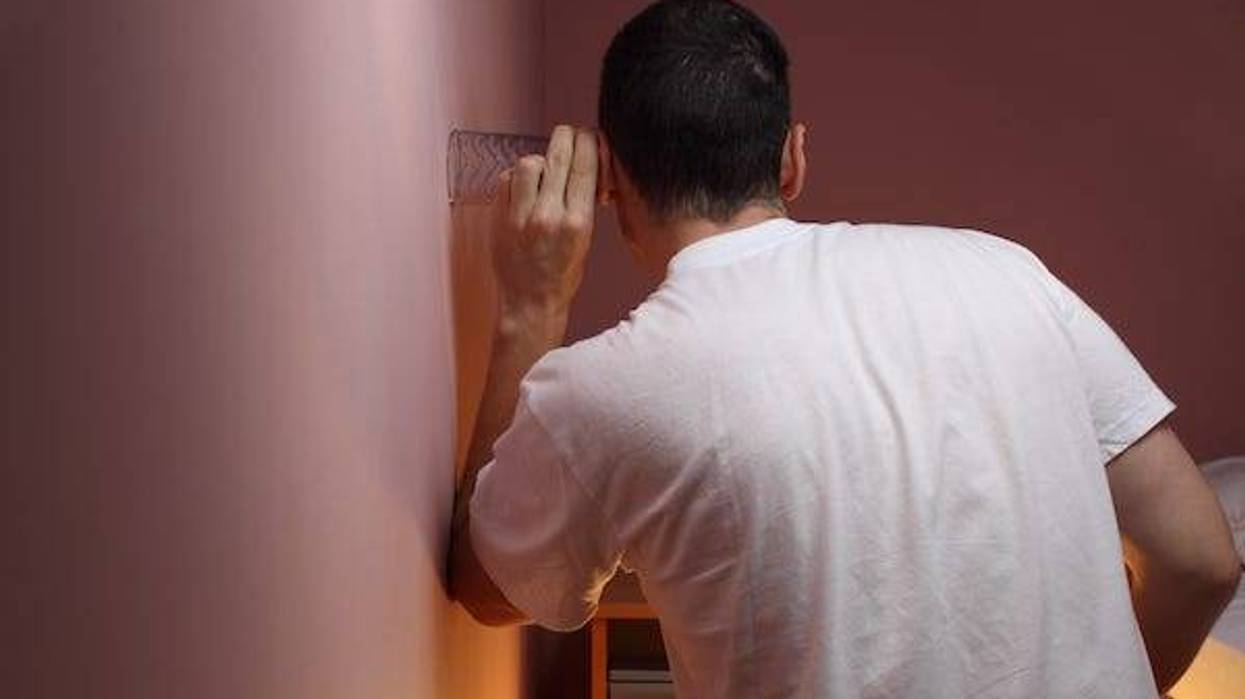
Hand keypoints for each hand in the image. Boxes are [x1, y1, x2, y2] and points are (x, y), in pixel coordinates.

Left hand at [492, 125, 597, 320]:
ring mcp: (519, 215)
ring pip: (530, 161)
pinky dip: (517, 179)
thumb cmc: (561, 275)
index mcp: (578, 221)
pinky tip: (524, 192)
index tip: (590, 139)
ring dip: (540, 162)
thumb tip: (586, 164)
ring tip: (544, 176)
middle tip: (570, 138)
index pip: (586, 162)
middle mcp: (548, 215)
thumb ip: (584, 200)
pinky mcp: (498, 216)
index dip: (590, 140)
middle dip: (569, 138)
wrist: (529, 303)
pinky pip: (507, 178)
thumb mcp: (586, 238)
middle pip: (559, 151)